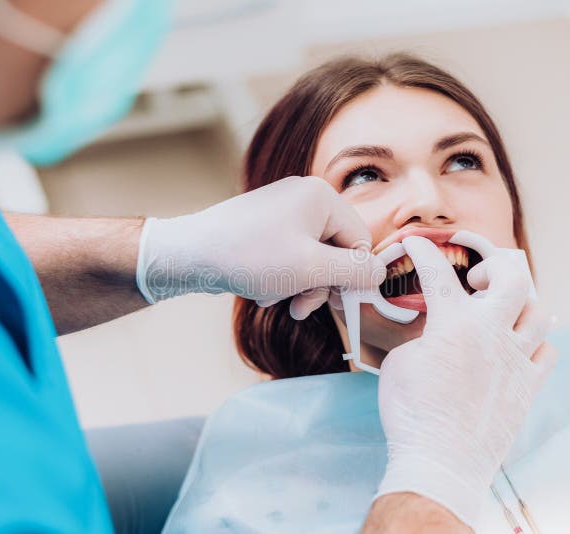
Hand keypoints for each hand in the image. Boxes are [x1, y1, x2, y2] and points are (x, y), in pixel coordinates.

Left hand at [136, 175, 385, 316]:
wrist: (189, 254)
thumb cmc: (251, 257)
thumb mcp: (312, 268)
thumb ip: (354, 271)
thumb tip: (380, 274)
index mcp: (321, 196)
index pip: (360, 239)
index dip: (353, 275)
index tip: (340, 302)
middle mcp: (304, 196)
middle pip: (335, 250)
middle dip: (319, 284)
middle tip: (301, 308)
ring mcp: (282, 209)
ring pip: (311, 257)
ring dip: (298, 285)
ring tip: (275, 298)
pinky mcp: (265, 226)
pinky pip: (289, 255)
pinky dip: (281, 277)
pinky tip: (261, 289)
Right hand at [375, 235, 556, 528]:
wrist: (439, 461)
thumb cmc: (411, 413)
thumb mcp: (400, 362)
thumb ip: (421, 336)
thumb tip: (434, 331)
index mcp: (453, 323)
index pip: (437, 272)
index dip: (423, 251)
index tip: (415, 243)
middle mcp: (491, 333)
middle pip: (514, 277)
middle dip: (495, 267)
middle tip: (476, 280)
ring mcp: (516, 360)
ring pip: (539, 313)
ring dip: (519, 305)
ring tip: (500, 313)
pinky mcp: (528, 387)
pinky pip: (548, 352)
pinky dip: (536, 342)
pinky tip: (518, 347)